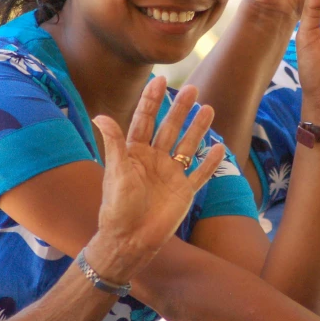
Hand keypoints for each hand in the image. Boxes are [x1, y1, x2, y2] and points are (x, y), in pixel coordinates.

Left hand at [88, 77, 223, 280]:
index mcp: (135, 152)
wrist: (130, 240)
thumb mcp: (116, 172)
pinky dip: (210, 162)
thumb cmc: (117, 207)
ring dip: (198, 128)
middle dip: (180, 108)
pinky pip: (200, 173)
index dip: (152, 100)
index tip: (160, 80)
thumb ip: (114, 144)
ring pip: (188, 145)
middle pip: (170, 127)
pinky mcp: (184, 192)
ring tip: (208, 108)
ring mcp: (171, 175)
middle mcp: (155, 159)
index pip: (145, 120)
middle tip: (192, 89)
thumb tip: (100, 116)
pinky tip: (219, 147)